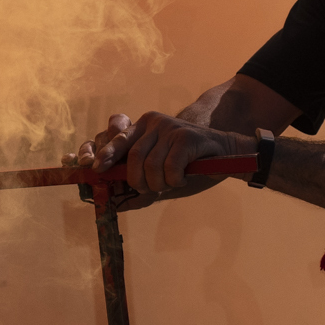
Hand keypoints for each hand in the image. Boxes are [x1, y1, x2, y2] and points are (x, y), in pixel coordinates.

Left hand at [114, 109, 252, 201]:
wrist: (226, 153)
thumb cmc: (190, 164)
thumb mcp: (161, 169)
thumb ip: (141, 180)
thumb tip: (116, 203)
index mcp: (143, 126)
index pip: (118, 138)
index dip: (106, 154)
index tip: (97, 168)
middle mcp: (154, 121)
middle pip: (133, 157)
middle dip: (139, 181)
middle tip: (152, 189)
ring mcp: (170, 127)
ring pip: (151, 165)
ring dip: (160, 183)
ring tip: (171, 183)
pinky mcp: (186, 136)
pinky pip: (170, 167)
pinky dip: (175, 180)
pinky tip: (183, 178)